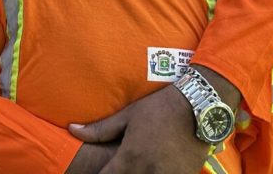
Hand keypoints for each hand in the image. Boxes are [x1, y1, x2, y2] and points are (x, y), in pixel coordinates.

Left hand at [68, 85, 208, 173]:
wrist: (199, 106)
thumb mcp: (129, 115)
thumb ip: (100, 129)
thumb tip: (73, 130)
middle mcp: (146, 173)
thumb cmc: (160, 108)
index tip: (99, 172)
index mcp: (129, 159)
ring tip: (135, 169)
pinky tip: (154, 170)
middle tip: (119, 168)